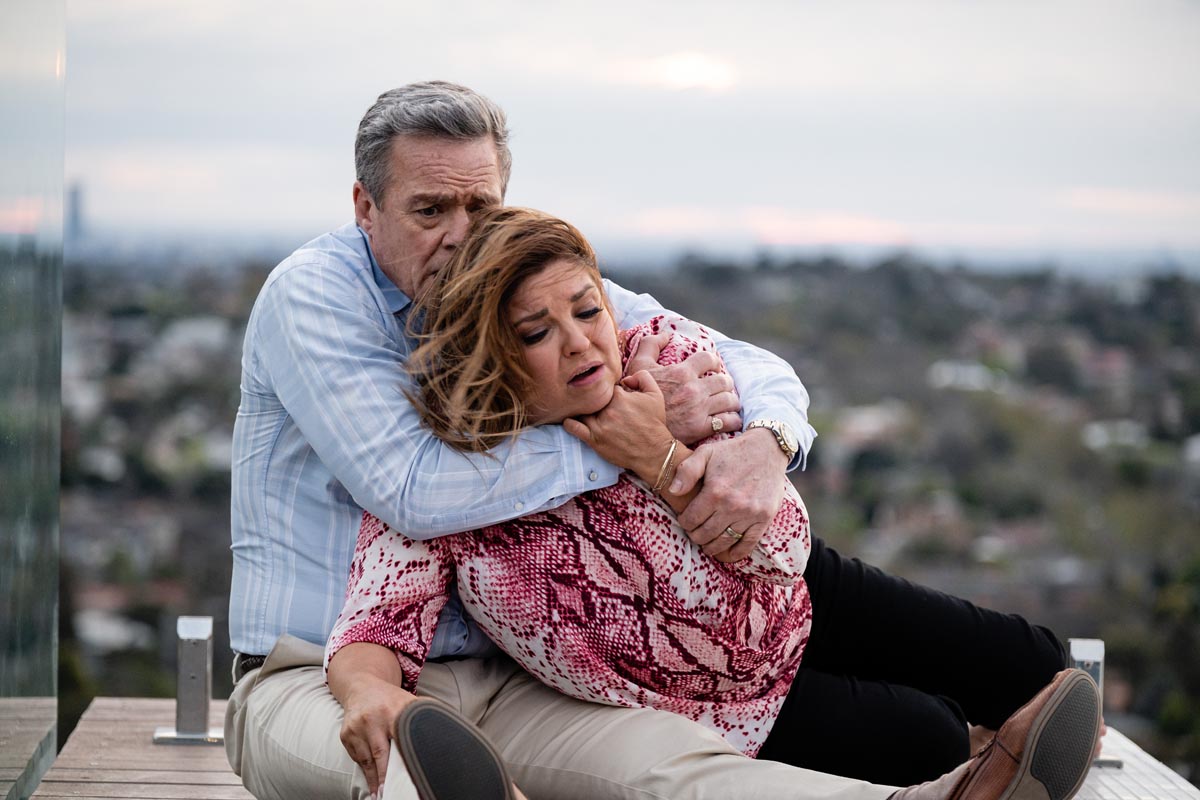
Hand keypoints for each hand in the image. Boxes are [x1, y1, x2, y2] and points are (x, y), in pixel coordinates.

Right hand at [339, 674, 418, 795]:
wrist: (362, 688)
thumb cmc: (390, 699)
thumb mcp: (408, 702)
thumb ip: (423, 717)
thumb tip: (445, 732)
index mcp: (393, 710)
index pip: (401, 739)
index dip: (405, 758)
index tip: (410, 774)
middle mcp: (373, 719)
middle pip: (380, 754)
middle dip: (385, 776)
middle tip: (390, 792)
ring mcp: (357, 727)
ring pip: (366, 760)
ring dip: (374, 778)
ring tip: (381, 793)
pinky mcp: (346, 735)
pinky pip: (357, 758)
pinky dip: (365, 769)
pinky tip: (372, 779)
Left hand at [564, 371, 673, 476]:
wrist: (655, 452)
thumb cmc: (655, 423)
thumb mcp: (655, 395)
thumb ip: (642, 377)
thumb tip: (625, 379)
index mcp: (619, 397)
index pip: (604, 387)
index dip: (606, 391)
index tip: (609, 397)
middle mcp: (608, 410)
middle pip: (591, 399)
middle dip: (593, 400)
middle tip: (596, 405)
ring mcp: (599, 426)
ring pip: (581, 411)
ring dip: (580, 410)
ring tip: (580, 411)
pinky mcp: (594, 440)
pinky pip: (574, 428)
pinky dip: (569, 423)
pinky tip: (570, 420)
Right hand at [626, 332, 739, 443]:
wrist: (631, 427)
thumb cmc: (634, 396)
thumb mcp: (638, 366)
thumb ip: (650, 345)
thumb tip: (666, 334)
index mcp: (681, 372)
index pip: (709, 359)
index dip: (714, 362)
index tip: (713, 368)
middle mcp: (693, 390)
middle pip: (724, 381)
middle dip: (725, 383)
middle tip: (722, 388)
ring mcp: (698, 410)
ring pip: (730, 400)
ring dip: (731, 401)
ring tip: (728, 404)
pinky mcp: (700, 428)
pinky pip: (728, 421)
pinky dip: (733, 420)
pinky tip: (730, 420)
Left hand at [671, 428, 787, 560]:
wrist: (767, 449)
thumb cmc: (732, 452)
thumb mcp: (705, 453)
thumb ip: (686, 471)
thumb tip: (673, 492)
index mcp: (715, 491)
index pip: (691, 520)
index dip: (684, 523)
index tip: (685, 520)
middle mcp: (732, 505)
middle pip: (705, 534)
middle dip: (695, 536)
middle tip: (695, 532)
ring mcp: (750, 514)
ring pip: (724, 542)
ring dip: (711, 546)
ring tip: (707, 542)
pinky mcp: (764, 519)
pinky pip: (747, 545)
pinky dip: (735, 554)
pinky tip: (726, 553)